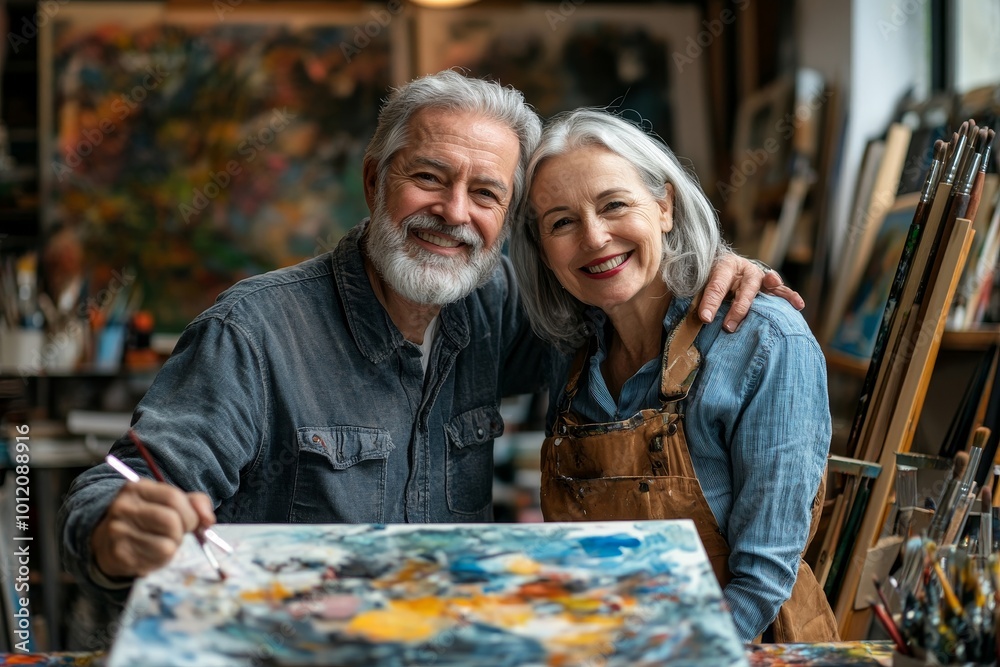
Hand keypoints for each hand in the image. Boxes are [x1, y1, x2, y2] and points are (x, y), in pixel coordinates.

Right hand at [91, 479, 215, 578]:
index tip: (193, 523)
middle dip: (183, 531)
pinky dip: (162, 560)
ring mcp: (118, 531)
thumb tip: (208, 520)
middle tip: (179, 535)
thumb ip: (195, 504)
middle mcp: (123, 507)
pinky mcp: (118, 555)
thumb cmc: (147, 519)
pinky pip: (156, 560)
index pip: (173, 497)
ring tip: (164, 543)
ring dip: (173, 547)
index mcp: (137, 488)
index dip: (190, 513)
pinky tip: (152, 554)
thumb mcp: (168, 502)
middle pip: (171, 521)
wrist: (107, 541)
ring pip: (166, 544)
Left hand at [699, 254, 803, 331]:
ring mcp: (759, 276)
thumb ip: (701, 298)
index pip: (717, 284)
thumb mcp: (701, 284)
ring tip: (771, 304)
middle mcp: (744, 269)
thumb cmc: (710, 278)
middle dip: (738, 308)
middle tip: (729, 327)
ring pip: (766, 285)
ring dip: (768, 296)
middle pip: (745, 287)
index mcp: (724, 265)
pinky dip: (790, 296)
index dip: (710, 302)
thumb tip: (701, 319)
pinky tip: (798, 305)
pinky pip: (782, 291)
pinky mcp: (769, 285)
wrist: (723, 266)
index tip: (705, 318)